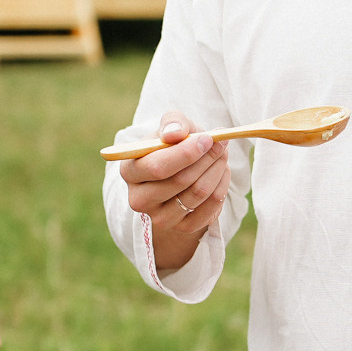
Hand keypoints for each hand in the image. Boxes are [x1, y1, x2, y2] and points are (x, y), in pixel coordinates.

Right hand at [117, 110, 228, 276]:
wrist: (178, 172)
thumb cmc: (172, 145)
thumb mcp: (170, 127)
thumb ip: (172, 122)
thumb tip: (175, 133)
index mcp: (129, 171)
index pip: (158, 167)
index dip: (186, 153)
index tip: (208, 139)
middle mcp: (139, 199)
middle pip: (181, 181)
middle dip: (207, 159)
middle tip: (221, 143)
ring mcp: (160, 218)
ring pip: (199, 193)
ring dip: (218, 169)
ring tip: (222, 154)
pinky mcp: (183, 228)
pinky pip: (211, 208)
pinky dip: (222, 186)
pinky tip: (221, 172)